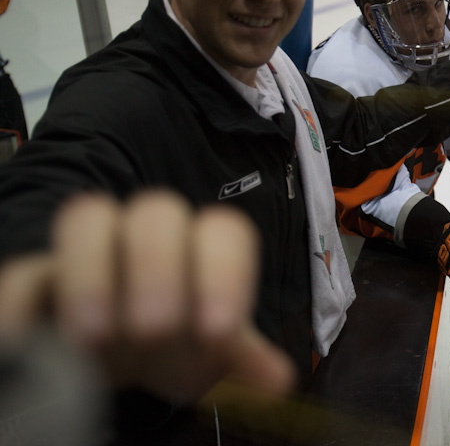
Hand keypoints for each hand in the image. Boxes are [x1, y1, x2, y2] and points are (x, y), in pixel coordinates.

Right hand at [0, 191, 294, 402]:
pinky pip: (24, 270)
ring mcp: (90, 250)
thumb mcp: (209, 356)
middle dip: (159, 266)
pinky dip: (19, 303)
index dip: (225, 271)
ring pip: (89, 216)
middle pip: (158, 212)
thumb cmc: (174, 346)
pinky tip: (26, 341)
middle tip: (155, 329)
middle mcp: (147, 237)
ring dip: (91, 271)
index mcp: (201, 249)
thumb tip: (280, 379)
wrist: (118, 353)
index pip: (223, 231)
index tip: (218, 328)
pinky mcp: (36, 278)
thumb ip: (242, 360)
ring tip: (94, 335)